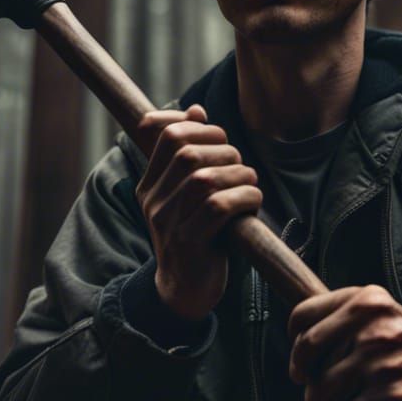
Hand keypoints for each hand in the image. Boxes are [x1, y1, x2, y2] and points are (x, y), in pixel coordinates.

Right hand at [135, 104, 261, 320]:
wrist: (186, 290)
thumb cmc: (196, 233)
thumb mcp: (187, 193)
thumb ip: (190, 154)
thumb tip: (197, 111)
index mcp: (150, 185)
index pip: (163, 134)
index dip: (196, 125)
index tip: (218, 137)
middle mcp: (153, 201)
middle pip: (187, 153)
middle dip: (224, 150)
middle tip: (240, 165)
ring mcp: (168, 223)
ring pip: (205, 179)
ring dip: (239, 174)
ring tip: (250, 183)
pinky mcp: (189, 244)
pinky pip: (218, 208)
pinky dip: (244, 197)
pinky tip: (252, 202)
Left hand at [287, 285, 401, 400]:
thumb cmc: (397, 346)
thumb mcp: (372, 313)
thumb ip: (330, 318)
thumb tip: (294, 353)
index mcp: (367, 302)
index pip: (302, 323)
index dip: (297, 352)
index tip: (302, 367)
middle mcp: (378, 332)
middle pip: (309, 371)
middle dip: (311, 389)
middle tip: (322, 395)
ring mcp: (389, 369)